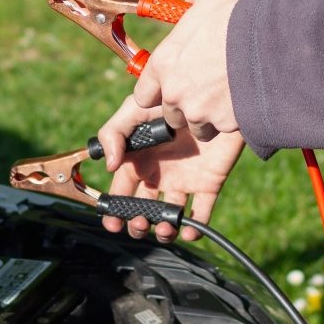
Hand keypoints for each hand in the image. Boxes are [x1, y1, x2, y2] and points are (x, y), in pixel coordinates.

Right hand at [97, 96, 244, 242]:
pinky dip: (195, 228)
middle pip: (143, 210)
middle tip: (141, 223)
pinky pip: (202, 212)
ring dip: (164, 230)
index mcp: (139, 161)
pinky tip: (188, 229)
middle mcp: (159, 175)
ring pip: (170, 216)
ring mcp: (184, 181)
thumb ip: (113, 133)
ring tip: (164, 227)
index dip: (115, 211)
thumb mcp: (135, 109)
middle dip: (138, 224)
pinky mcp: (208, 183)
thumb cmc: (170, 96)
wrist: (213, 93)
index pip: (122, 192)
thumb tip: (110, 166)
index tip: (112, 223)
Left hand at [134, 0, 250, 140]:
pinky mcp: (225, 124)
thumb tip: (190, 6)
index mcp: (164, 63)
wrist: (278, 40)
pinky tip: (243, 100)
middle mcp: (176, 93)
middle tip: (204, 88)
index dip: (157, 90)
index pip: (143, 94)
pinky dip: (230, 119)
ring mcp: (200, 112)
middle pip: (170, 113)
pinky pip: (223, 128)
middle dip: (185, 104)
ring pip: (196, 126)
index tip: (170, 84)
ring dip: (207, 116)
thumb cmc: (240, 12)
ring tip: (225, 96)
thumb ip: (191, 1)